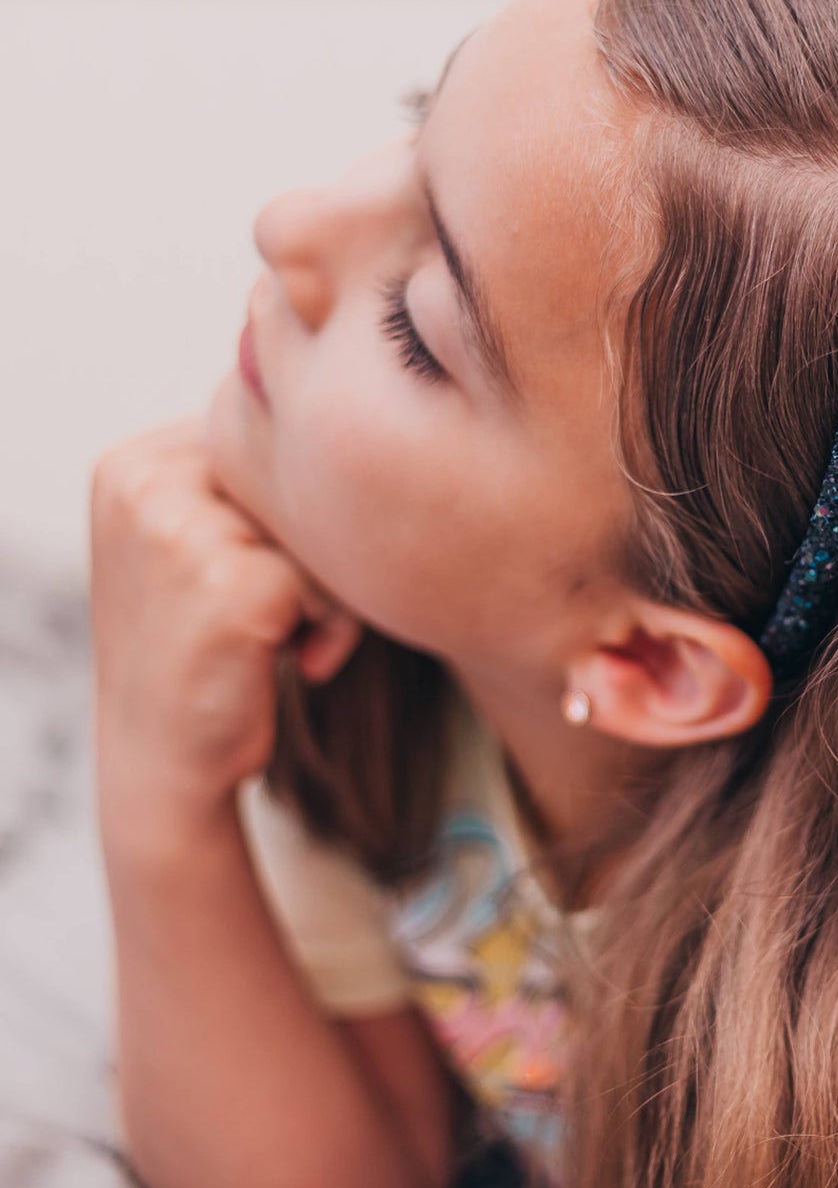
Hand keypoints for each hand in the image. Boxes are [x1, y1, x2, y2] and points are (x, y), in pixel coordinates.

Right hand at [90, 418, 362, 837]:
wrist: (167, 763)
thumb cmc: (207, 648)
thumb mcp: (199, 541)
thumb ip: (246, 481)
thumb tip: (353, 423)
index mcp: (133, 462)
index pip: (268, 441)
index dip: (294, 508)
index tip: (264, 571)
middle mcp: (145, 483)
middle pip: (299, 475)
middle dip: (315, 545)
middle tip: (281, 609)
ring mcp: (182, 530)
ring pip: (321, 524)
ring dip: (329, 588)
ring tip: (283, 634)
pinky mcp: (230, 584)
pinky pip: (333, 577)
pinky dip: (335, 624)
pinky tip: (293, 659)